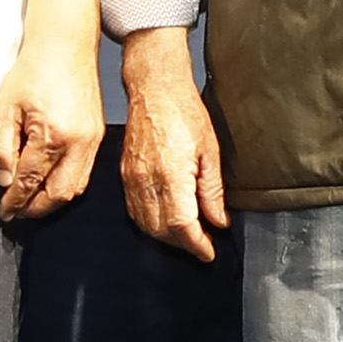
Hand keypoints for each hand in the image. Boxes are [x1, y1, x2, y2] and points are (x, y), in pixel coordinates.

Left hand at [0, 37, 103, 222]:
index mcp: (52, 134)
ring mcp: (92, 140)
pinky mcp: (98, 136)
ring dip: (52, 200)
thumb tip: (5, 180)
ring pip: (76, 188)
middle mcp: (78, 142)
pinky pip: (84, 172)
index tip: (5, 211)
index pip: (30, 181)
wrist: (65, 46)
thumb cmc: (34, 70)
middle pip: (59, 194)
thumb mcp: (5, 108)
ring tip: (31, 201)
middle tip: (17, 212)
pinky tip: (49, 183)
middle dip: (36, 209)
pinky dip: (66, 185)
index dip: (15, 201)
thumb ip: (2, 148)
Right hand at [119, 56, 225, 261]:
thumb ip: (213, 191)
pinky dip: (149, 224)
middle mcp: (147, 182)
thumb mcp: (210, 151)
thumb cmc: (184, 111)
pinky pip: (134, 211)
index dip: (197, 245)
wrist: (154, 89)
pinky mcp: (124, 175)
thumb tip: (218, 220)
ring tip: (186, 236)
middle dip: (183, 244)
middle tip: (202, 245)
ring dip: (166, 238)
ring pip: (145, 225)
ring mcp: (132, 180)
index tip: (209, 252)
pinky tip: (163, 221)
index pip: (183, 226)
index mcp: (172, 176)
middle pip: (162, 231)